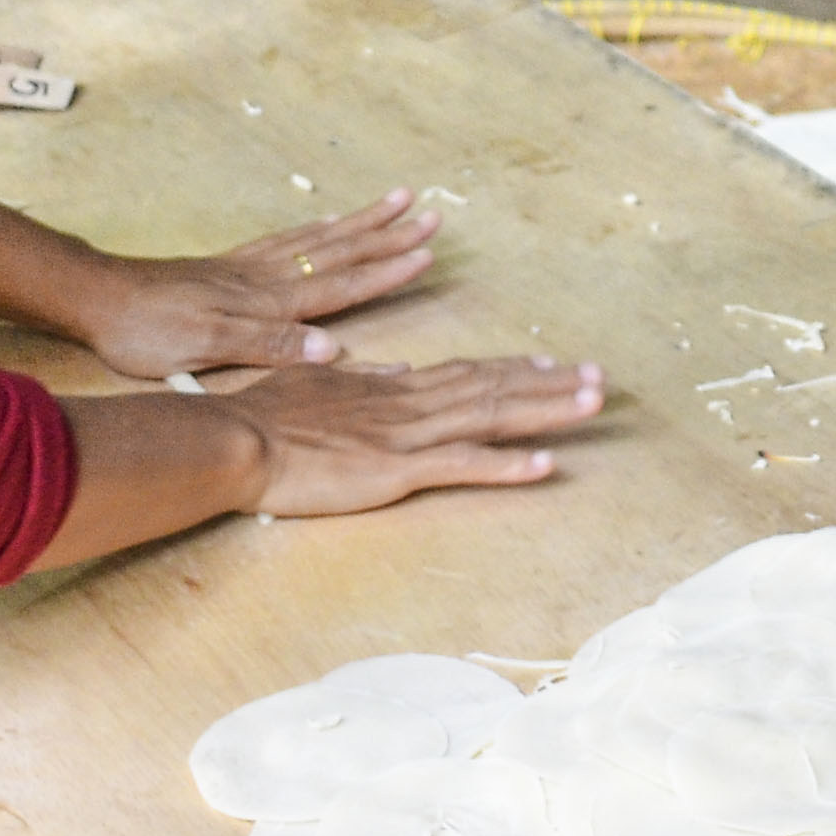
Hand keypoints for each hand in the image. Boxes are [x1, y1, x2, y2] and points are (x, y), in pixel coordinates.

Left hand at [71, 191, 443, 378]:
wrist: (97, 298)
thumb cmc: (147, 332)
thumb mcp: (206, 348)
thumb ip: (270, 346)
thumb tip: (333, 350)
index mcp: (268, 302)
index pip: (341, 286)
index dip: (386, 272)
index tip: (427, 253)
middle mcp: (266, 278)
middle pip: (340, 254)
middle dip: (388, 237)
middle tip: (432, 214)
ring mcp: (248, 267)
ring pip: (319, 240)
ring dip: (361, 224)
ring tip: (396, 202)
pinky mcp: (228, 265)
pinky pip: (287, 240)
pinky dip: (317, 230)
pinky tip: (328, 222)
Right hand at [204, 351, 605, 516]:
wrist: (235, 439)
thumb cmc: (265, 418)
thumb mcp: (317, 387)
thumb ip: (362, 380)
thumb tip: (395, 370)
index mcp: (392, 389)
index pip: (466, 374)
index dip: (513, 371)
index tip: (551, 366)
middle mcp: (409, 404)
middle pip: (493, 388)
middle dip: (550, 384)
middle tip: (599, 377)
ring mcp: (407, 435)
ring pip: (490, 416)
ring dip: (546, 411)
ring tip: (593, 404)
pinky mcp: (397, 469)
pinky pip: (463, 465)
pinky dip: (506, 464)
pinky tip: (545, 465)